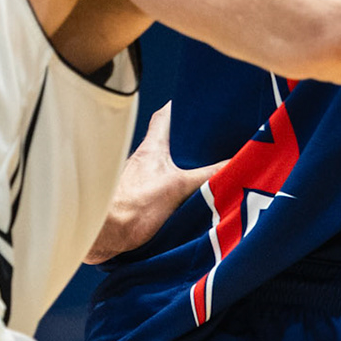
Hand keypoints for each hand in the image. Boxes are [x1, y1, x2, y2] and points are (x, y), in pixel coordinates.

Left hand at [85, 103, 223, 263]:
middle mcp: (143, 161)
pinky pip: (160, 192)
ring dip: (181, 171)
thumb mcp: (178, 188)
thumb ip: (208, 176)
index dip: (178, 107)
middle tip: (212, 145)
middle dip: (189, 144)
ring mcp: (138, 182)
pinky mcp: (136, 203)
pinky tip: (187, 205)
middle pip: (167, 144)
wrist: (102, 237)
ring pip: (164, 169)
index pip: (164, 117)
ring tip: (206, 176)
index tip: (194, 103)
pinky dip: (174, 194)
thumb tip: (237, 163)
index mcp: (152, 148)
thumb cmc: (132, 206)